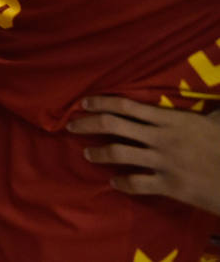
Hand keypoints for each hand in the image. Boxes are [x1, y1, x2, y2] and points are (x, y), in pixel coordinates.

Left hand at [66, 96, 219, 215]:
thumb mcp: (216, 119)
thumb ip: (209, 105)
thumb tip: (214, 88)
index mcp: (170, 119)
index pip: (126, 106)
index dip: (101, 103)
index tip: (83, 103)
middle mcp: (162, 138)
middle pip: (113, 126)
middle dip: (87, 124)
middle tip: (70, 125)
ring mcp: (164, 162)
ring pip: (119, 154)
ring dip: (98, 153)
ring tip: (86, 154)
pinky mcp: (170, 186)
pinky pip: (137, 183)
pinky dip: (122, 183)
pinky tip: (114, 182)